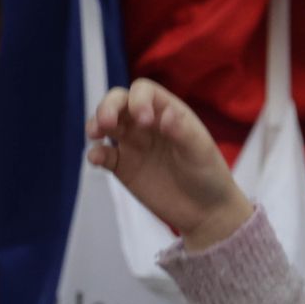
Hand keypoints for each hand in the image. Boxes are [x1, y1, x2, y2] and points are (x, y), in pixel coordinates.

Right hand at [86, 79, 251, 249]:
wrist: (206, 212)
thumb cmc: (209, 175)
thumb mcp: (200, 152)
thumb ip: (183, 131)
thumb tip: (165, 114)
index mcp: (167, 112)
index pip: (143, 91)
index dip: (139, 99)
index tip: (144, 120)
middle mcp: (146, 124)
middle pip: (118, 102)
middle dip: (107, 107)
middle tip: (106, 123)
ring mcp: (133, 144)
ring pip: (106, 124)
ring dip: (95, 124)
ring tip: (95, 134)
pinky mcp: (123, 167)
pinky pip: (103, 154)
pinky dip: (95, 153)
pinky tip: (97, 160)